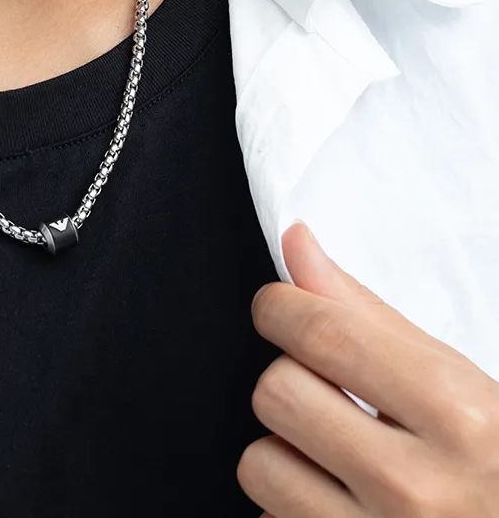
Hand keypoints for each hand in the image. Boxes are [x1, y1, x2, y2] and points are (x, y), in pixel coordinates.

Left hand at [237, 222, 498, 516]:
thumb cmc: (490, 462)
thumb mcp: (451, 381)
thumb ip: (363, 312)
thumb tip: (297, 244)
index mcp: (457, 416)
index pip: (322, 333)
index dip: (280, 306)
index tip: (278, 307)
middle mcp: (417, 488)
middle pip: (277, 392)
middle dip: (292, 382)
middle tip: (333, 398)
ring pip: (258, 461)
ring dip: (284, 449)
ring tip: (338, 457)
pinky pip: (267, 517)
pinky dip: (289, 502)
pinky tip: (340, 503)